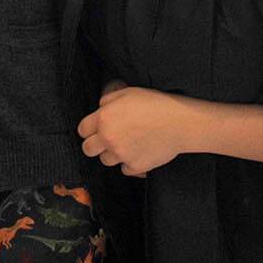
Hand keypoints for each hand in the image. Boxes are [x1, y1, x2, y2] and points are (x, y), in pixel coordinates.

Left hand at [77, 86, 191, 177]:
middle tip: (107, 139)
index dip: (89, 129)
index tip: (95, 129)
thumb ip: (108, 101)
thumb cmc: (155, 104)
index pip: (82, 130)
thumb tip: (100, 108)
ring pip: (105, 160)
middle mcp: (109, 138)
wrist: (179, 122)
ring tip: (127, 144)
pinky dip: (130, 163)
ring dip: (113, 154)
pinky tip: (139, 152)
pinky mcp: (135, 166)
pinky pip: (124, 169)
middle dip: (95, 144)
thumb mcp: (127, 93)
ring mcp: (122, 155)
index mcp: (104, 118)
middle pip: (87, 149)